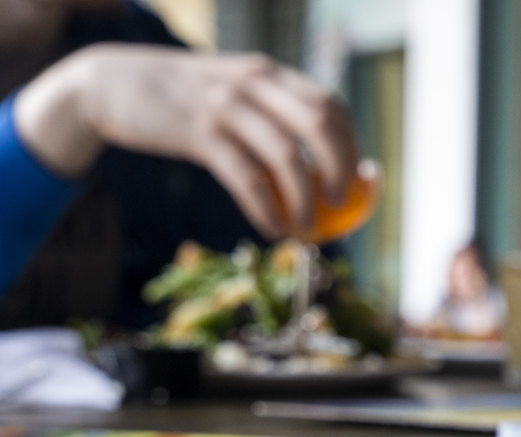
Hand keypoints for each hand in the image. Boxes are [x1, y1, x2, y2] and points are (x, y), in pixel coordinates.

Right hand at [14, 44, 360, 238]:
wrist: (111, 85)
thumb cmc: (182, 99)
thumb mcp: (232, 94)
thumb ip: (272, 116)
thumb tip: (325, 168)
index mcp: (268, 73)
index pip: (329, 105)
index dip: (352, 145)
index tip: (359, 180)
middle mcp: (252, 83)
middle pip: (319, 125)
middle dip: (340, 169)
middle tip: (343, 205)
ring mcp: (225, 105)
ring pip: (286, 156)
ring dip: (304, 200)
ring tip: (307, 229)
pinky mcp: (198, 133)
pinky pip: (247, 178)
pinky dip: (266, 208)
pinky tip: (272, 228)